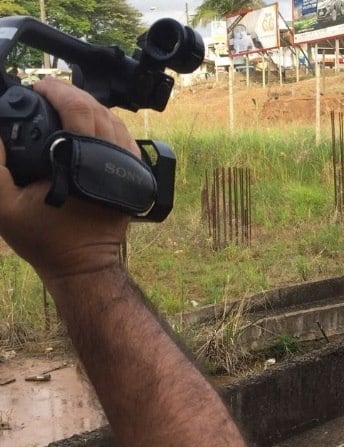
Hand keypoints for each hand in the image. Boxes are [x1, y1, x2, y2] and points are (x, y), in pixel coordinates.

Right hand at [0, 78, 136, 283]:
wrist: (83, 265)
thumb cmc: (46, 239)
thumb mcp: (4, 206)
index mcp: (81, 161)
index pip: (77, 108)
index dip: (56, 90)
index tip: (37, 87)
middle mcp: (111, 159)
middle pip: (98, 108)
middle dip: (72, 92)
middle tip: (48, 91)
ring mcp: (127, 167)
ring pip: (115, 120)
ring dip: (91, 105)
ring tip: (65, 103)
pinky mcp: (134, 176)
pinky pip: (126, 138)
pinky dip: (108, 124)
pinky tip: (89, 125)